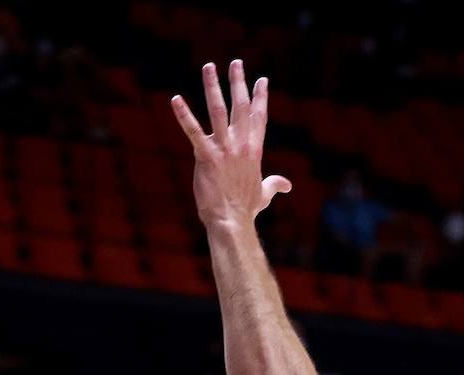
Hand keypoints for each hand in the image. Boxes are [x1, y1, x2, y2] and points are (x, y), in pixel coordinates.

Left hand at [171, 60, 291, 229]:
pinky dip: (184, 114)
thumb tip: (287, 185)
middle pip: (240, 107)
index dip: (260, 97)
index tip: (262, 80)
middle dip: (238, 83)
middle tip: (236, 63)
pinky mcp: (206, 157)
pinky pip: (193, 131)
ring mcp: (224, 150)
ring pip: (218, 111)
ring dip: (212, 87)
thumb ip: (274, 185)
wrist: (232, 223)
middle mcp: (241, 145)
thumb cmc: (246, 211)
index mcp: (254, 151)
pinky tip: (175, 99)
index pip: (259, 118)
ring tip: (209, 67)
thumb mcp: (264, 195)